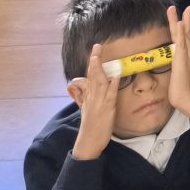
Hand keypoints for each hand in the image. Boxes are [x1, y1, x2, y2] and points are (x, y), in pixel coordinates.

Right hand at [68, 45, 117, 159]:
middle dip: (95, 60)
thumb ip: (80, 96)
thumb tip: (73, 84)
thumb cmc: (89, 126)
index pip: (89, 76)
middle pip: (92, 76)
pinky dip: (112, 85)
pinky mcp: (106, 110)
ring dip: (100, 69)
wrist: (87, 144)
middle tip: (97, 46)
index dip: (92, 62)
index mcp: (88, 97)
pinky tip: (116, 76)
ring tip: (100, 56)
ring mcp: (98, 104)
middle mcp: (91, 98)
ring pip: (98, 83)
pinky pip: (109, 96)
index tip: (95, 50)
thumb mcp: (84, 109)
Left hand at [165, 5, 189, 120]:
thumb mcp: (178, 74)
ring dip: (180, 20)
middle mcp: (189, 52)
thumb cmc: (182, 89)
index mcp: (187, 55)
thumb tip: (174, 63)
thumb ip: (177, 66)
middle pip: (185, 32)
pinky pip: (181, 42)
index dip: (182, 27)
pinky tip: (179, 23)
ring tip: (177, 9)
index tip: (181, 18)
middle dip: (184, 19)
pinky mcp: (181, 58)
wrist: (187, 98)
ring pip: (182, 33)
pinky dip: (180, 31)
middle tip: (185, 7)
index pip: (184, 38)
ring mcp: (186, 54)